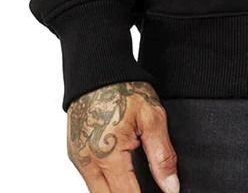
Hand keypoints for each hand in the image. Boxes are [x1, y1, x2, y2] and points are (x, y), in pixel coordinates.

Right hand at [66, 80, 180, 192]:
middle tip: (151, 187)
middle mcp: (88, 164)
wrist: (97, 67)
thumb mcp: (152, 117)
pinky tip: (126, 174)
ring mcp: (78, 161)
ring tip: (141, 181)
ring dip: (119, 190)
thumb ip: (162, 156)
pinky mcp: (75, 154)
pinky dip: (109, 183)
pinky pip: (92, 181)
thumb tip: (171, 188)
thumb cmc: (124, 87)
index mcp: (107, 157)